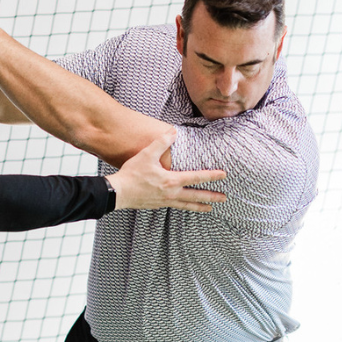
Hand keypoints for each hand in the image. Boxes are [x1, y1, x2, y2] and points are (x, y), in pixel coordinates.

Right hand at [108, 135, 226, 211]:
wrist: (118, 192)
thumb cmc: (132, 175)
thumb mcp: (147, 155)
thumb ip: (161, 142)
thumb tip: (173, 132)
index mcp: (171, 180)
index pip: (197, 177)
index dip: (211, 176)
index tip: (223, 175)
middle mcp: (171, 193)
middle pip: (196, 195)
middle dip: (211, 196)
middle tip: (224, 198)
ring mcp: (165, 201)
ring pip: (187, 205)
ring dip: (200, 206)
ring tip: (210, 208)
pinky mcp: (158, 205)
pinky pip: (176, 207)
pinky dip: (185, 208)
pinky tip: (186, 207)